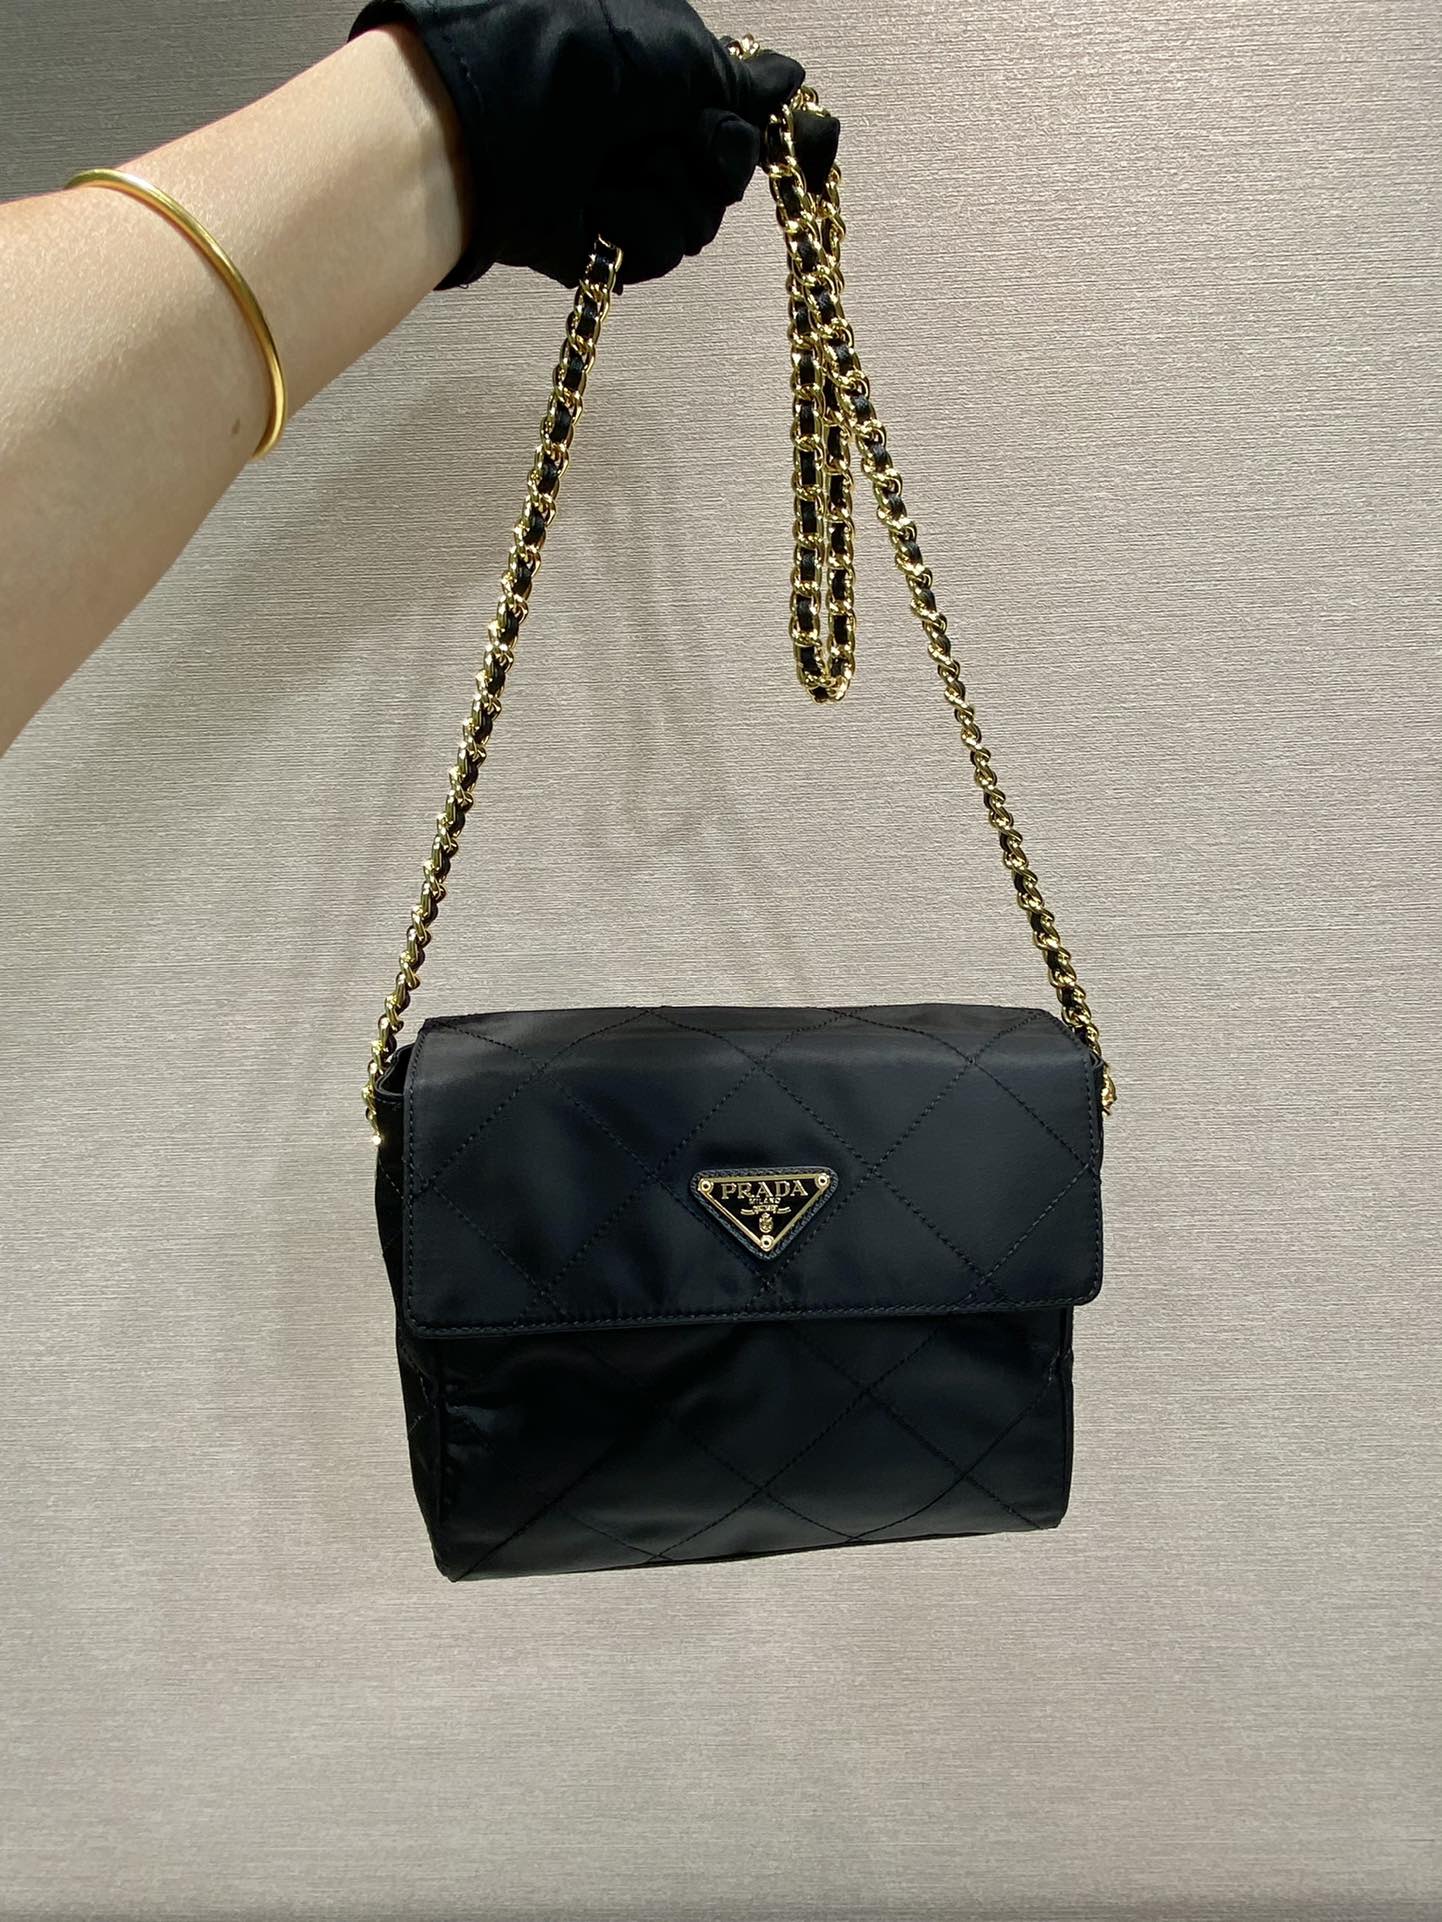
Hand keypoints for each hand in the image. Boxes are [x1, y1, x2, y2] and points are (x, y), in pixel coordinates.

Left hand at [349, 0, 837, 287]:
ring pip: (701, 220)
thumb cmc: (577, 59)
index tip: (808, 148)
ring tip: (615, 163)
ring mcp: (630, 190)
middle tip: (676, 134)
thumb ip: (743, 82)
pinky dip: (632, 224)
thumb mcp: (679, 50)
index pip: (748, 117)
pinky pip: (660, 253)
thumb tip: (793, 85)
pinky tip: (595, 201)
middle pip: (731, 177)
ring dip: (666, 190)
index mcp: (669, 76)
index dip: (780, 137)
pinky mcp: (607, 245)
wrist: (493, 118)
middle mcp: (653, 134)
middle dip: (714, 157)